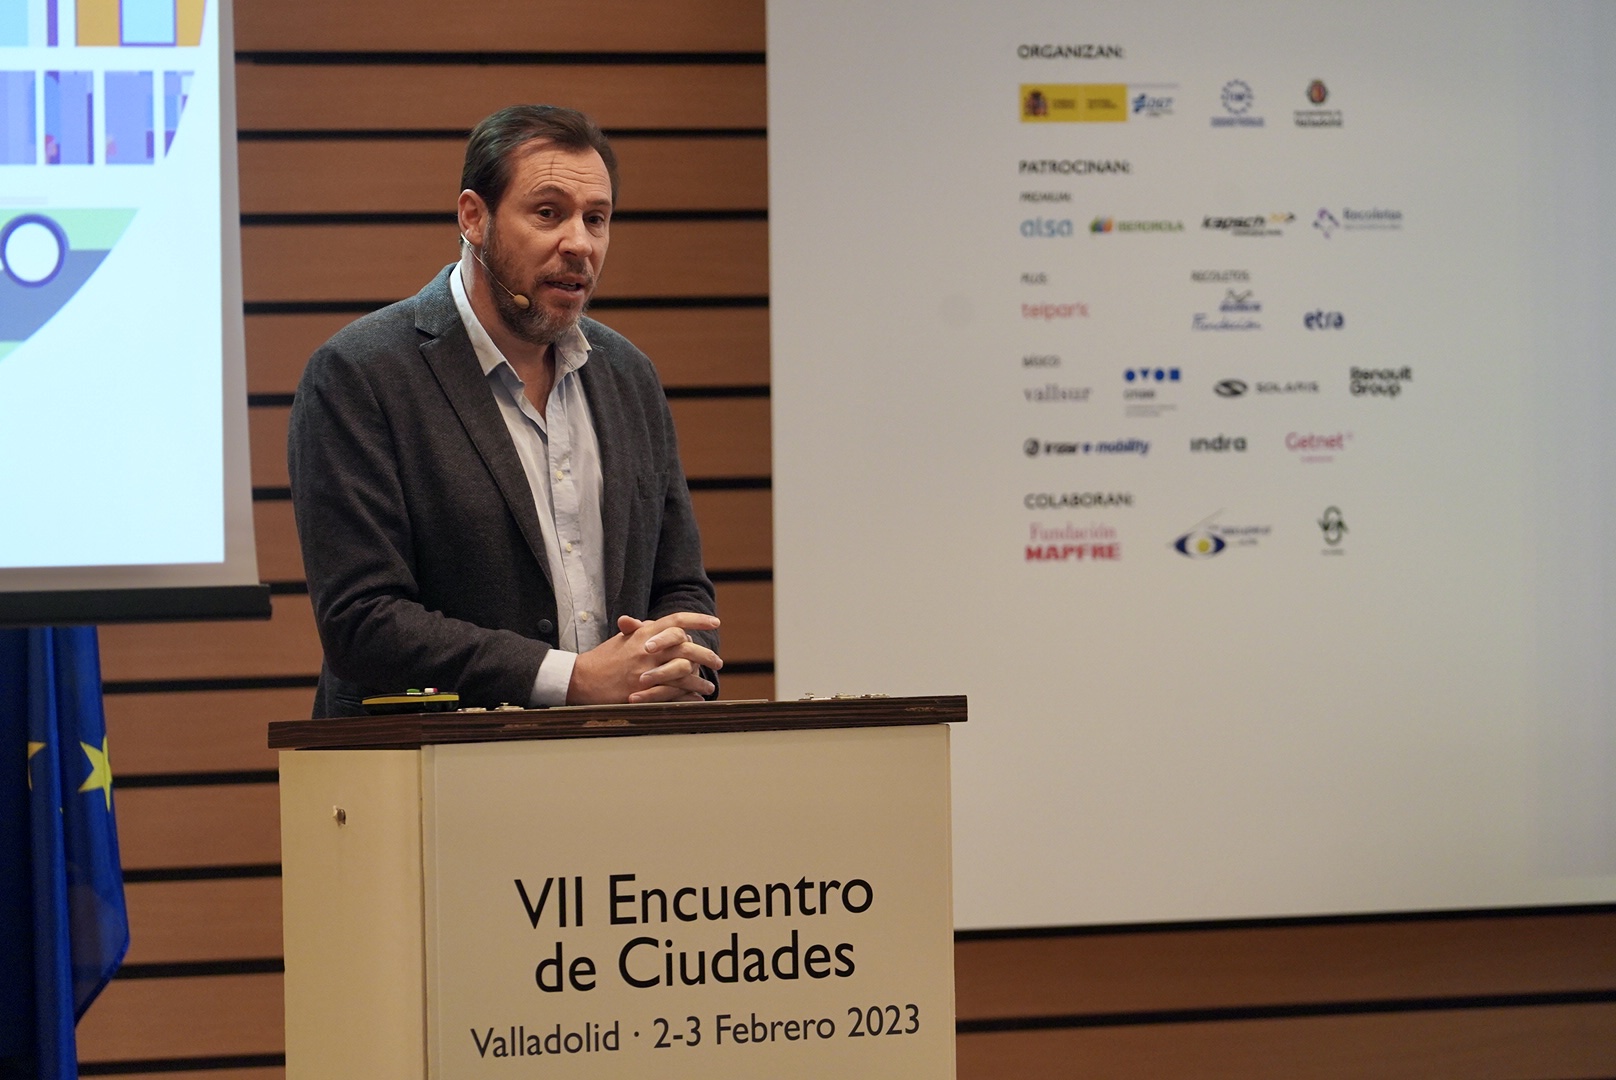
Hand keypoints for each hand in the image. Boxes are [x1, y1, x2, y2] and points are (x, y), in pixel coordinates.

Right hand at [566, 611, 721, 704]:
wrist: (583, 678)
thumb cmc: (604, 658)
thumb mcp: (623, 639)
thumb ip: (640, 630)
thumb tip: (653, 622)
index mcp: (644, 633)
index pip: (676, 621)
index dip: (698, 620)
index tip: (715, 622)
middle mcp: (648, 649)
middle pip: (687, 648)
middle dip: (706, 655)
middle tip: (718, 662)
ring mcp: (646, 671)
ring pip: (683, 673)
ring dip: (700, 681)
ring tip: (709, 686)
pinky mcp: (643, 691)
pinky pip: (673, 694)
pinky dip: (688, 697)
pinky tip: (697, 699)